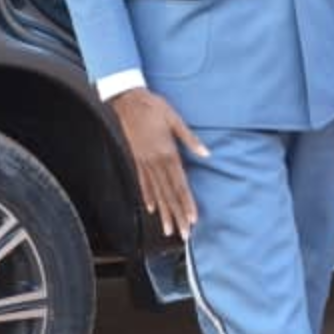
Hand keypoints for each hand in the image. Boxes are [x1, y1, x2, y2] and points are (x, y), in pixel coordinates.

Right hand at [109, 88, 208, 238]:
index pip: (179, 184)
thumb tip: (206, 153)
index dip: (186, 203)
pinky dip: (147, 197)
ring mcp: (143, 162)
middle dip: (176, 215)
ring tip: (169, 230)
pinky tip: (151, 209)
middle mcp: (154, 161)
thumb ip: (190, 138)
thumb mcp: (175, 118)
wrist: (126, 98)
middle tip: (183, 234)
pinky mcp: (136, 159)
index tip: (192, 219)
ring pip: (155, 192)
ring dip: (163, 212)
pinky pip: (142, 182)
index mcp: (167, 152)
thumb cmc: (153, 106)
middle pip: (168, 193)